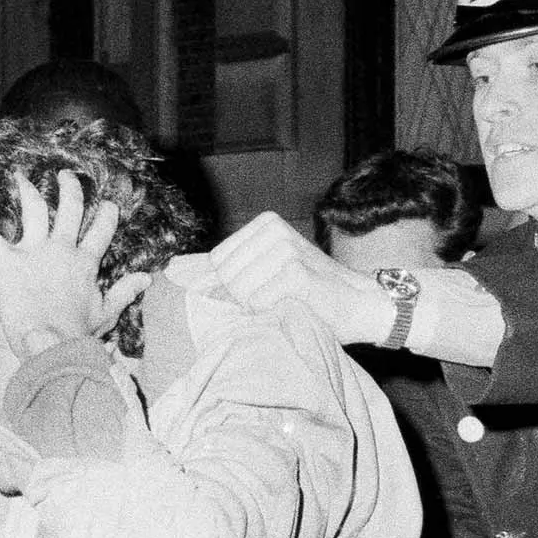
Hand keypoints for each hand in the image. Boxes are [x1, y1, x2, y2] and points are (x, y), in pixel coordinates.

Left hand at [0, 171, 152, 357]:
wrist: (48, 344)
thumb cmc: (76, 335)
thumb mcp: (105, 313)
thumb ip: (125, 291)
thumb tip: (148, 278)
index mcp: (85, 262)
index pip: (101, 229)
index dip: (106, 214)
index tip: (108, 204)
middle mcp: (62, 249)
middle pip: (70, 207)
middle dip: (69, 188)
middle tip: (66, 176)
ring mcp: (35, 251)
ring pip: (34, 209)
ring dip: (28, 190)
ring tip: (21, 176)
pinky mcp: (8, 260)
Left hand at [204, 211, 394, 345]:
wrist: (360, 304)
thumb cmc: (311, 293)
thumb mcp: (268, 271)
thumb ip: (229, 269)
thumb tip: (176, 272)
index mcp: (264, 224)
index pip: (217, 262)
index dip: (231, 287)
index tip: (260, 292)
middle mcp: (273, 229)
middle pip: (225, 278)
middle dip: (244, 298)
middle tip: (276, 300)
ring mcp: (285, 247)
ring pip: (239, 291)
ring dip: (260, 307)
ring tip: (286, 302)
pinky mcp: (296, 271)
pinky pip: (257, 301)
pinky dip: (271, 313)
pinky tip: (293, 307)